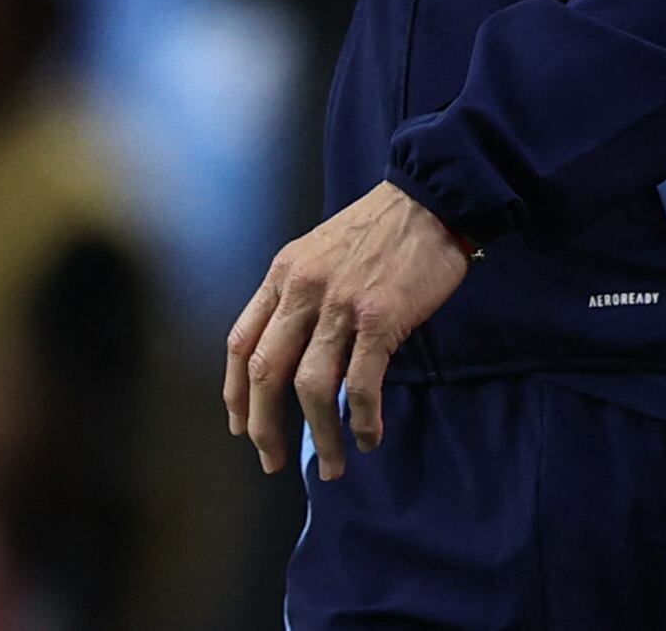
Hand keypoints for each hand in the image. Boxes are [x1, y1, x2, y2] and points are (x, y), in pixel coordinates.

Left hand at [223, 181, 474, 480]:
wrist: (428, 200)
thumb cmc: (377, 230)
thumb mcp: (318, 252)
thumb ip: (299, 297)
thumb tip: (293, 360)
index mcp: (282, 274)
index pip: (241, 342)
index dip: (236, 392)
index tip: (241, 427)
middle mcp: (302, 289)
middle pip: (266, 371)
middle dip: (265, 427)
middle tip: (273, 462)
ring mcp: (340, 304)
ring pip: (312, 387)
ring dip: (320, 436)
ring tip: (333, 466)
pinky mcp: (380, 317)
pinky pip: (362, 383)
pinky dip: (362, 419)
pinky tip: (368, 437)